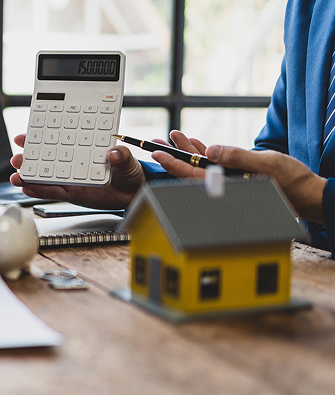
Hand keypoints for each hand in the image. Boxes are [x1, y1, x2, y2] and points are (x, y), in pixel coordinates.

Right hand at [9, 134, 145, 208]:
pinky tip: (28, 189)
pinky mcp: (71, 193)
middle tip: (17, 158)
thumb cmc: (128, 171)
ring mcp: (69, 178)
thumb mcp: (127, 159)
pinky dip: (39, 191)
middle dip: (27, 158)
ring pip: (44, 177)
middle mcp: (71, 162)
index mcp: (80, 148)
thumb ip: (121, 155)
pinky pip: (53, 192)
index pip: (56, 140)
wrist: (132, 192)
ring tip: (17, 177)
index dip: (38, 138)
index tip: (23, 137)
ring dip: (28, 176)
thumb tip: (113, 153)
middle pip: (44, 158)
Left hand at [151, 131, 326, 223]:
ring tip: (171, 135)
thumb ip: (238, 157)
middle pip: (191, 169)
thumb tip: (212, 150)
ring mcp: (228, 179)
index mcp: (227, 185)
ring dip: (186, 150)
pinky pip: (214, 163)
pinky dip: (203, 152)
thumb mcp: (266, 164)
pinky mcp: (236, 174)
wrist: (307, 192)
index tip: (157, 154)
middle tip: (153, 142)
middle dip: (172, 155)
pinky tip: (193, 142)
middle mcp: (223, 184)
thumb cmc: (291, 182)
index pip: (192, 175)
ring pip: (201, 164)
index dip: (173, 164)